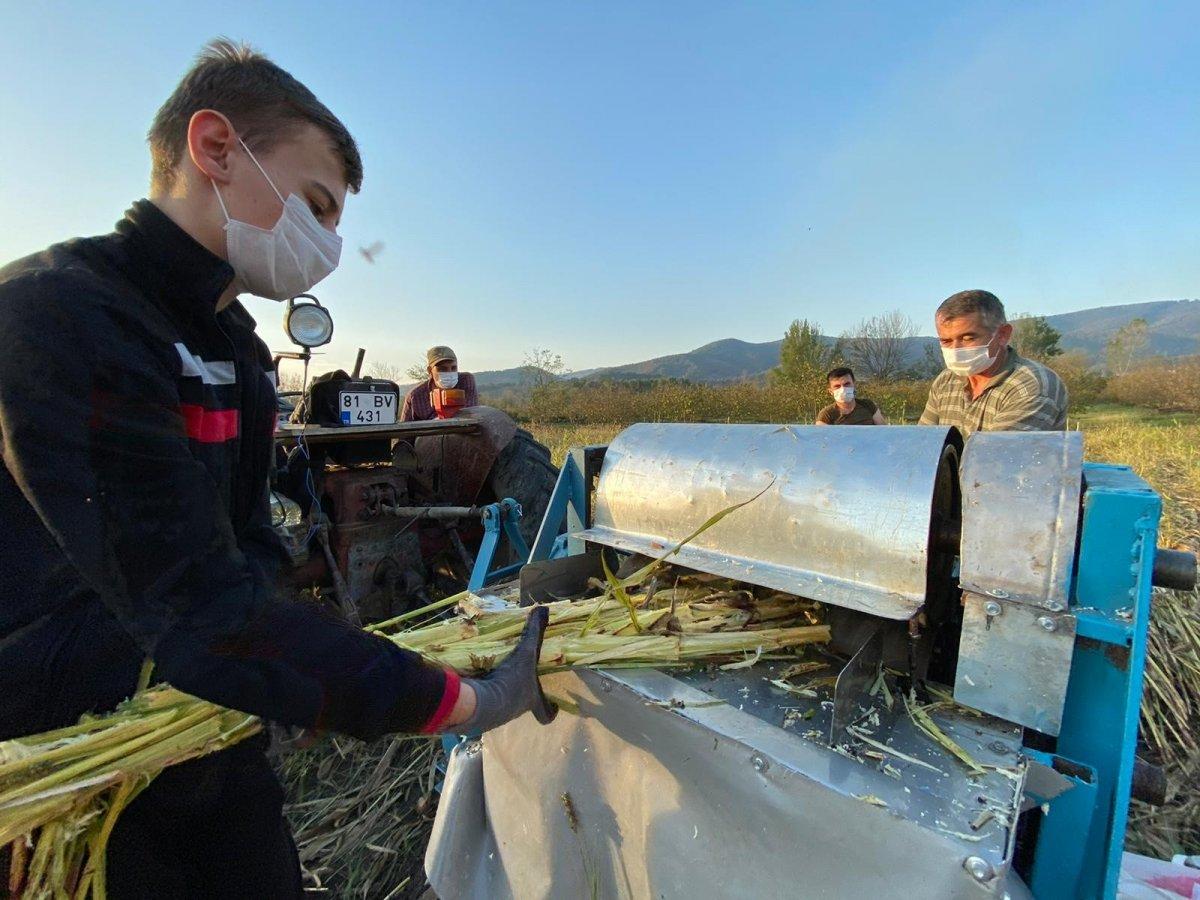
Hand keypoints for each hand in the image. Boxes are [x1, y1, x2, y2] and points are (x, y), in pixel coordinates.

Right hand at [452, 605, 557, 732]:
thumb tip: (544, 609)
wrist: (479, 704)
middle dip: (521, 693)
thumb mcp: (525, 653)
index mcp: (530, 700)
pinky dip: (482, 692)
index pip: (545, 713)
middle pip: (522, 705)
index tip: (555, 706)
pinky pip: (483, 703)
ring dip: (500, 692)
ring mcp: (496, 716)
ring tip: (495, 676)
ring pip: (502, 705)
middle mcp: (515, 711)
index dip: (551, 709)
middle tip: (518, 681)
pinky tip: (477, 680)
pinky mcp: (477, 714)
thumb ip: (534, 632)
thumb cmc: (510, 680)